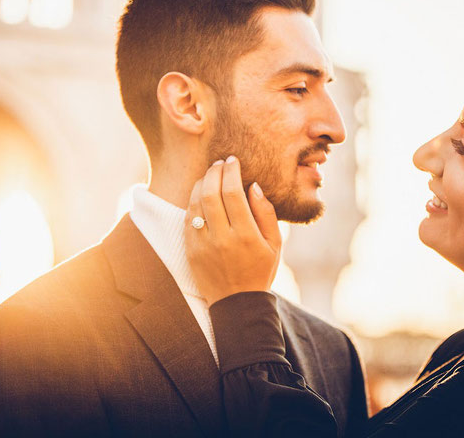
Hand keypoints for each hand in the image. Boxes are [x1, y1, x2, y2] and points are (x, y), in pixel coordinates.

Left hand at [185, 156, 282, 305]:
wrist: (237, 303)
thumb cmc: (260, 270)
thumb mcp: (275, 244)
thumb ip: (266, 213)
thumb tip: (254, 186)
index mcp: (246, 236)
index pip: (233, 193)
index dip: (231, 172)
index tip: (232, 161)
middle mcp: (222, 239)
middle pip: (211, 194)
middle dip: (214, 172)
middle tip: (219, 163)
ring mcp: (203, 245)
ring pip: (196, 204)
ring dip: (201, 184)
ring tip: (209, 174)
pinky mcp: (190, 250)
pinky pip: (188, 219)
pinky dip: (192, 201)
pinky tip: (200, 193)